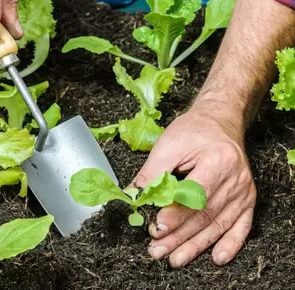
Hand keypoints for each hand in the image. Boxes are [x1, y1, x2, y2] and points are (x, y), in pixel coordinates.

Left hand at [134, 107, 255, 266]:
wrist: (219, 122)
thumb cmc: (193, 130)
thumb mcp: (168, 144)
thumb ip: (152, 172)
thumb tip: (135, 196)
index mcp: (217, 160)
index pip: (195, 194)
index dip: (176, 214)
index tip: (157, 227)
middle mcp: (235, 179)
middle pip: (205, 214)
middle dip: (179, 236)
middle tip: (157, 249)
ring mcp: (243, 191)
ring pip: (217, 225)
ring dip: (195, 245)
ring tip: (174, 258)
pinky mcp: (247, 198)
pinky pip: (241, 226)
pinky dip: (230, 244)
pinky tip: (217, 257)